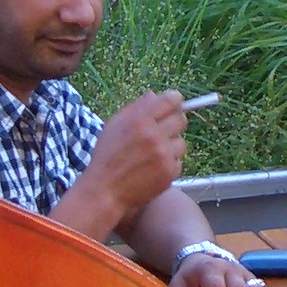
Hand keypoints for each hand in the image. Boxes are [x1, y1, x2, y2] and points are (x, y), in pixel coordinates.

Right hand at [82, 91, 188, 218]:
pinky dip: (168, 164)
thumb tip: (155, 95)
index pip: (170, 100)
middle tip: (163, 131)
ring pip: (181, 142)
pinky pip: (178, 162)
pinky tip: (153, 168)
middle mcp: (154, 135)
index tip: (174, 104)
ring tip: (153, 154)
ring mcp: (163, 155)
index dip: (174, 101)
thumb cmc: (107, 157)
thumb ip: (136, 108)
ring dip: (171, 146)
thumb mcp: (114, 126)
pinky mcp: (169, 172)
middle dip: (174, 123)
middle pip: (181, 119)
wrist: (105, 191)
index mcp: (139, 120)